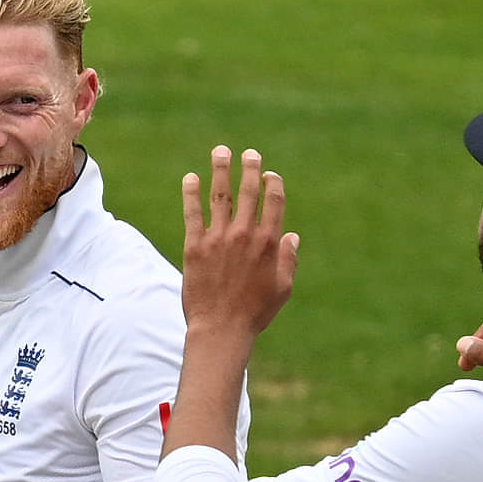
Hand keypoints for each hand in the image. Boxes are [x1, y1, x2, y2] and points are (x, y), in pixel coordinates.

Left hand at [178, 146, 298, 337]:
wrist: (220, 329)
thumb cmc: (255, 313)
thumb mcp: (282, 289)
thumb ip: (288, 260)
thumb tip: (291, 236)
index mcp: (268, 243)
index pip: (274, 203)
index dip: (273, 185)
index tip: (270, 175)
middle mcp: (244, 235)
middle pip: (248, 192)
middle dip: (250, 169)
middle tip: (249, 153)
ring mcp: (218, 239)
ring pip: (220, 196)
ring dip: (221, 171)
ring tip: (220, 152)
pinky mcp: (194, 246)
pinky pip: (192, 213)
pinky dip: (191, 194)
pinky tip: (190, 178)